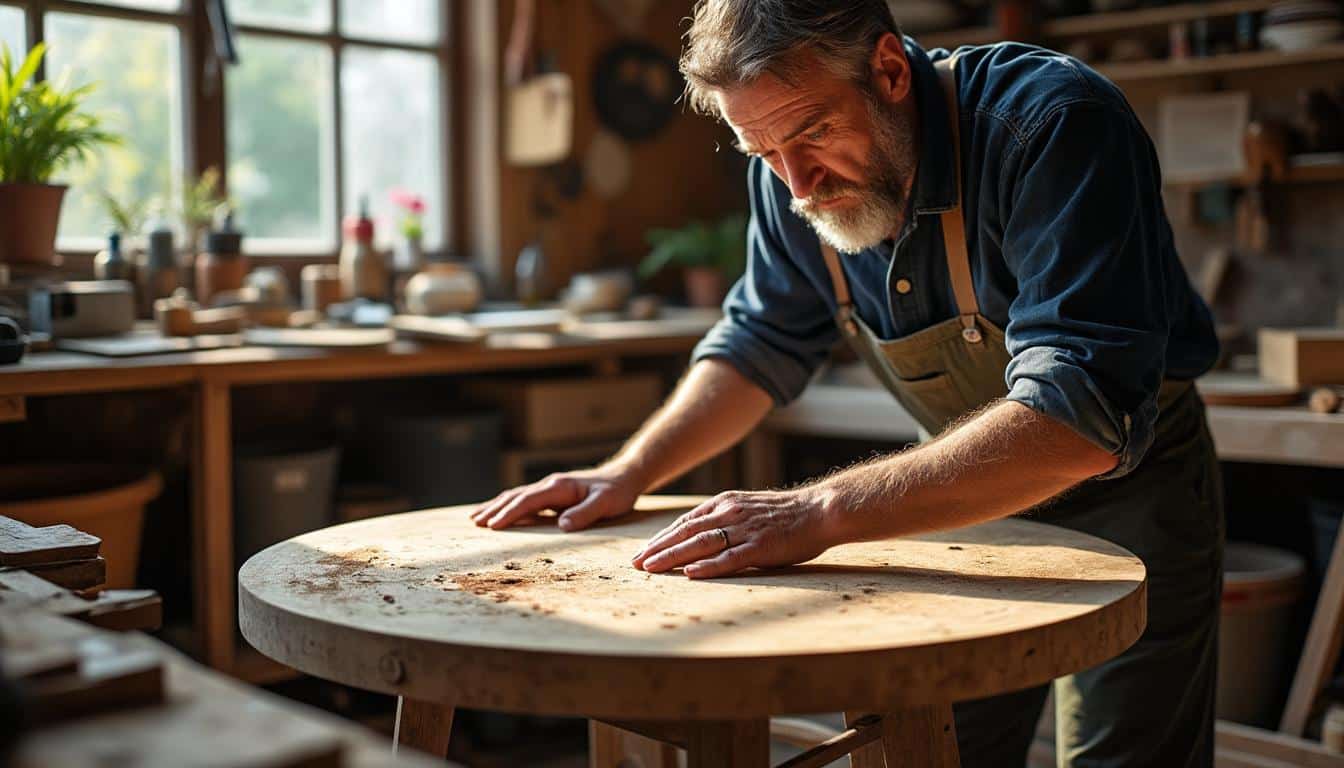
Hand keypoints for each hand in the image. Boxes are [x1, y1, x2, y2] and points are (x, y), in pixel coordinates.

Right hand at [471, 465, 643, 530]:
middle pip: (516, 496)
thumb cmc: (616, 492)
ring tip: (476, 518)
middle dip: (495, 509)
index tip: (493, 525)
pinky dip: (508, 506)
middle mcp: (551, 485)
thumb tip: (562, 526)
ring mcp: (550, 488)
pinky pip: (525, 500)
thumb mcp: (606, 504)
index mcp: (560, 487)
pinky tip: (499, 512)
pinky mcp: (553, 494)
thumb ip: (585, 514)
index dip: (510, 513)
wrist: (624, 477)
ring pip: (517, 496)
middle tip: (475, 522)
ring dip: (496, 506)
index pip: (528, 500)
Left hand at [631, 488, 840, 578]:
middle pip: (686, 533)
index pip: (685, 523)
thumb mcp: (748, 508)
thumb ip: (724, 519)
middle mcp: (730, 514)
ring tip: (651, 568)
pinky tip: (690, 574)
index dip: (662, 538)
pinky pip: (730, 558)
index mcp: (725, 504)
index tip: (643, 552)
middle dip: (658, 549)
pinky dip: (708, 566)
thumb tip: (700, 534)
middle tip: (636, 564)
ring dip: (672, 557)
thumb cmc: (785, 514)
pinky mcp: (761, 547)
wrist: (820, 510)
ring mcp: (745, 530)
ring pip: (701, 544)